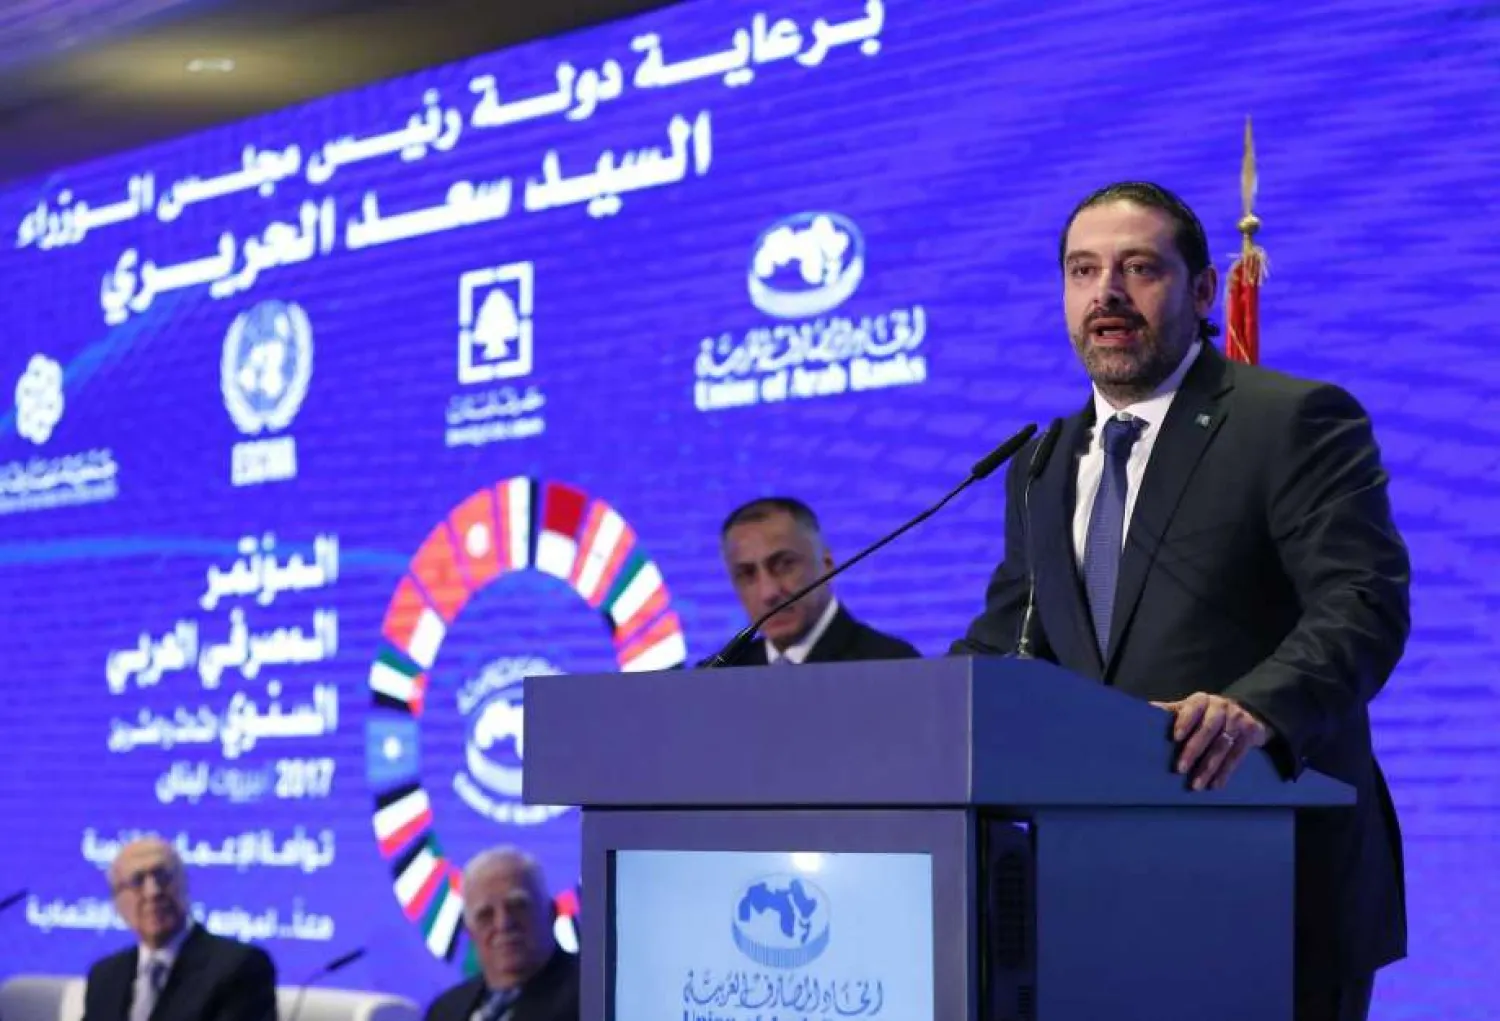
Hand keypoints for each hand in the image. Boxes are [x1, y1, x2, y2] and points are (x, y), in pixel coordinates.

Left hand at [1150, 693, 1270, 790]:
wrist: (1246, 713)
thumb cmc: (1206, 715)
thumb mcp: (1190, 709)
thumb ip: (1170, 712)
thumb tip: (1140, 711)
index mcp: (1202, 700)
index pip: (1192, 709)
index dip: (1184, 722)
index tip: (1174, 738)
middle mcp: (1221, 707)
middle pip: (1208, 729)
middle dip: (1194, 750)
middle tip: (1180, 769)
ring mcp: (1238, 720)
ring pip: (1222, 746)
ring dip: (1209, 767)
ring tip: (1196, 785)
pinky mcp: (1251, 733)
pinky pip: (1237, 756)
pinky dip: (1225, 772)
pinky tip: (1215, 786)